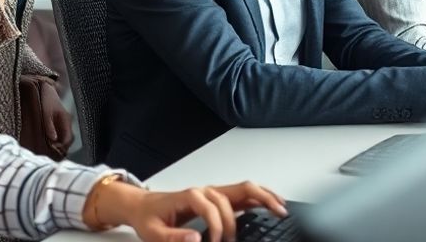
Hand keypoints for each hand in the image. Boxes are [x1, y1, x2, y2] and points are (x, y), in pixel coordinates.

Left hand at [39, 80, 72, 158]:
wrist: (44, 88)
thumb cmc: (46, 99)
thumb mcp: (46, 112)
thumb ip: (49, 126)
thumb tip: (53, 140)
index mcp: (66, 120)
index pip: (68, 139)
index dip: (62, 147)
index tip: (52, 152)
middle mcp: (67, 122)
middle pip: (68, 140)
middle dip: (60, 148)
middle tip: (50, 154)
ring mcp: (64, 122)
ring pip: (64, 137)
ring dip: (58, 144)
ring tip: (48, 149)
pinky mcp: (59, 121)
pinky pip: (59, 134)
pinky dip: (55, 139)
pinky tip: (47, 142)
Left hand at [97, 181, 287, 241]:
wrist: (144, 206)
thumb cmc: (150, 217)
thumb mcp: (154, 232)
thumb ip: (173, 237)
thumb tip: (196, 239)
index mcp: (191, 196)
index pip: (213, 207)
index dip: (218, 226)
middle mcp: (206, 191)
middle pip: (238, 190)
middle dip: (259, 202)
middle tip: (275, 216)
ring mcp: (214, 193)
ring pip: (245, 189)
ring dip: (265, 196)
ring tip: (281, 208)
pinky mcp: (217, 198)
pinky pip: (242, 195)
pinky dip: (259, 198)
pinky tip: (270, 204)